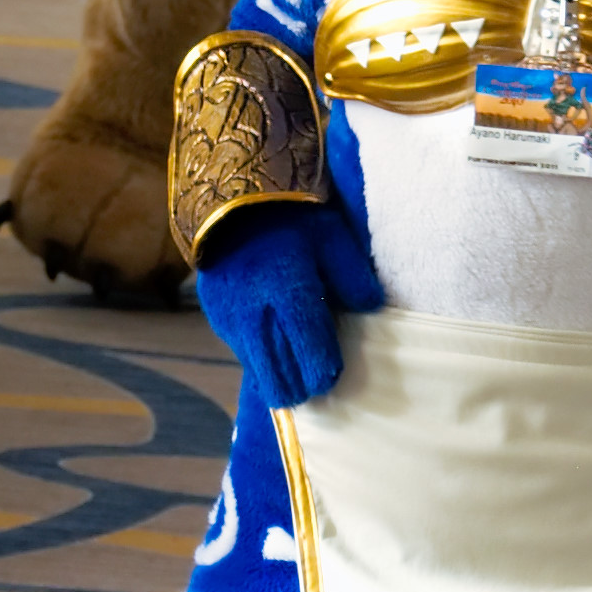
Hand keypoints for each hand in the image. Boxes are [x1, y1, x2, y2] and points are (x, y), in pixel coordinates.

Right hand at [194, 200, 382, 409]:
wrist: (226, 204)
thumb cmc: (287, 218)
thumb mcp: (329, 235)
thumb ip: (351, 274)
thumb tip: (372, 306)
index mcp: (289, 294)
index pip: (312, 357)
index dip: (326, 372)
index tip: (333, 369)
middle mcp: (257, 316)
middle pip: (282, 380)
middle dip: (304, 386)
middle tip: (316, 375)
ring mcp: (232, 322)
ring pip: (261, 376)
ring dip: (282, 379)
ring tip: (298, 368)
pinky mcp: (218, 322)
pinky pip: (245, 357)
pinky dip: (263, 361)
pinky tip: (276, 347)